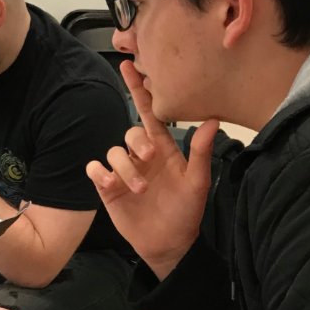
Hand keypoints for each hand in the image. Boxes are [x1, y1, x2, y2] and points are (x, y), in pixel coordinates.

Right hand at [85, 60, 218, 278]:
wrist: (170, 244)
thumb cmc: (186, 213)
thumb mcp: (198, 182)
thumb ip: (200, 151)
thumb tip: (213, 120)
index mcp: (164, 148)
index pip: (149, 112)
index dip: (140, 89)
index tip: (130, 65)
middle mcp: (142, 155)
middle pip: (130, 131)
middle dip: (137, 142)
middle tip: (150, 159)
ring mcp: (124, 170)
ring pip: (114, 151)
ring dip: (125, 168)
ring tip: (140, 190)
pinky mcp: (108, 187)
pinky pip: (96, 169)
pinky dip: (101, 173)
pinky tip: (112, 184)